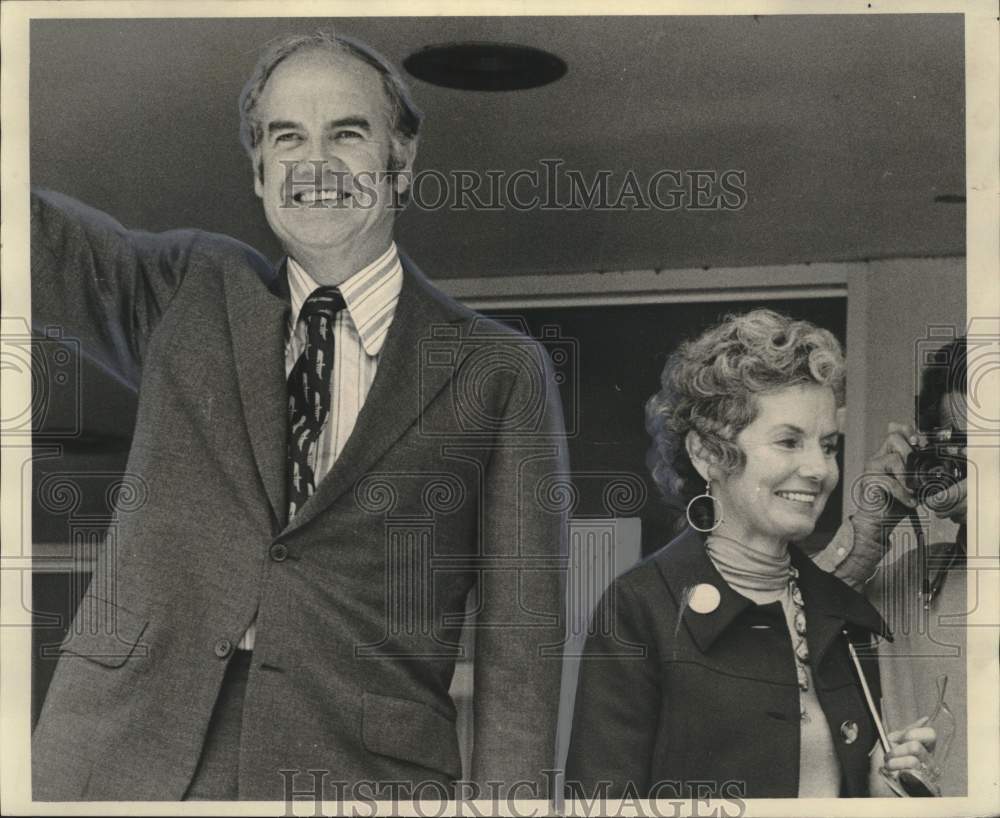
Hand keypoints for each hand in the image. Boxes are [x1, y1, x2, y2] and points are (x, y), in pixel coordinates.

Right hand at [852, 422, 918, 543]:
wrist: (877, 521)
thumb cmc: (894, 502)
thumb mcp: (912, 483)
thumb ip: (918, 470)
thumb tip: (935, 462)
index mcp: (888, 454)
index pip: (895, 430)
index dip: (909, 431)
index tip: (921, 442)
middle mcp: (878, 457)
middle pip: (893, 437)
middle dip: (911, 453)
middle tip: (918, 471)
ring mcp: (871, 468)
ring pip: (893, 458)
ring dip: (908, 476)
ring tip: (913, 490)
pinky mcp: (869, 481)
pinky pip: (891, 482)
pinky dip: (904, 494)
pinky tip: (909, 501)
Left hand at [869, 716, 939, 796]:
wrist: (876, 784)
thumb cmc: (886, 762)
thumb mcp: (894, 742)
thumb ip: (908, 732)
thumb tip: (925, 719)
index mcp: (924, 749)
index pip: (930, 734)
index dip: (910, 733)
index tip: (894, 738)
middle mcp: (929, 762)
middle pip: (917, 746)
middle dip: (897, 749)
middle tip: (889, 754)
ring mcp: (927, 775)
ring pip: (913, 760)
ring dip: (894, 762)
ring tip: (888, 766)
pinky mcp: (923, 787)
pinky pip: (911, 775)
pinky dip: (897, 771)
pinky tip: (894, 774)